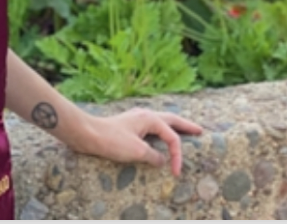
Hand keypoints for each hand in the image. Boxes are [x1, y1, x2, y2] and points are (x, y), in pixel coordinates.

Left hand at [70, 108, 204, 176]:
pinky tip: (157, 136)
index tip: (177, 172)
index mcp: (150, 119)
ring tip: (182, 130)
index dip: (177, 155)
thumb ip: (153, 156)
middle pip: (171, 119)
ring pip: (160, 122)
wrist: (87, 134)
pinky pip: (150, 127)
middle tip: (199, 130)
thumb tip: (161, 160)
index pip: (172, 137)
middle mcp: (145, 115)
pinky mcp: (128, 126)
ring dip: (172, 126)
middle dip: (186, 126)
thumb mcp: (137, 151)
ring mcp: (136, 119)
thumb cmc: (111, 140)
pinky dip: (158, 132)